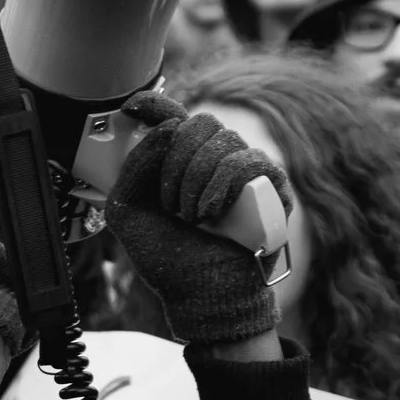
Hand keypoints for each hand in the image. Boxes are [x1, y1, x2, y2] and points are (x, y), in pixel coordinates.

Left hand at [107, 89, 289, 349]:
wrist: (203, 295)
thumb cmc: (168, 256)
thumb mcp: (128, 213)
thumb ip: (132, 169)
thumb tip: (165, 129)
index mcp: (178, 159)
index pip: (171, 115)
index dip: (154, 104)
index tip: (132, 108)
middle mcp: (214, 158)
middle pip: (198, 123)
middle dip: (176, 161)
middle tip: (169, 203)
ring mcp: (244, 169)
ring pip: (224, 140)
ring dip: (196, 181)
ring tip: (190, 217)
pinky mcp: (271, 187)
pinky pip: (249, 163)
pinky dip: (223, 185)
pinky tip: (211, 214)